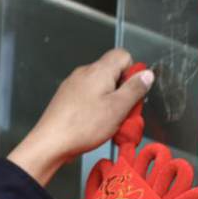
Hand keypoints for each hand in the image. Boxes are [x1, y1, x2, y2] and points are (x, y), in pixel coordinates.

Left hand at [7, 48, 152, 185]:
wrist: (50, 143)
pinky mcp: (66, 99)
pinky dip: (94, 109)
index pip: (124, 56)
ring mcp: (73, 85)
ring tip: (108, 122)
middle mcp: (84, 73)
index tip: (134, 92)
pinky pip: (87, 98)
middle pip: (112, 73)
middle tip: (123, 112)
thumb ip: (135, 88)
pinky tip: (93, 125)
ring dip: (109, 103)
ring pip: (100, 88)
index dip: (133, 73)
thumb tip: (147, 74)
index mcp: (99, 70)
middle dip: (122, 91)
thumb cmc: (82, 126)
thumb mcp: (118, 108)